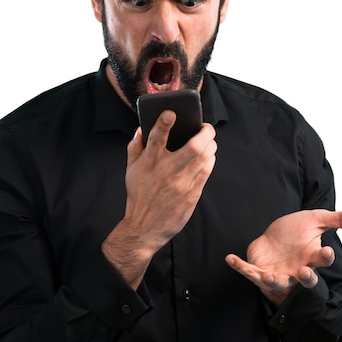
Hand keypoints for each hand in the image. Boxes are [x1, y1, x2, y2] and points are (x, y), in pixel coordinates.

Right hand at [103, 110, 216, 287]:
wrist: (144, 228)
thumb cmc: (138, 196)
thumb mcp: (131, 170)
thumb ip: (135, 147)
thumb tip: (141, 129)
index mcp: (149, 162)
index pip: (157, 138)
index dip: (164, 123)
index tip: (171, 112)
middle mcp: (166, 171)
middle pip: (193, 147)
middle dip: (205, 133)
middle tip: (206, 127)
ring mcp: (181, 184)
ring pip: (204, 158)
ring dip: (210, 145)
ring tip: (209, 141)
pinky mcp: (191, 195)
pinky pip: (206, 172)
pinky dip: (210, 161)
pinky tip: (208, 157)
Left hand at [225, 209, 341, 305]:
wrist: (275, 237)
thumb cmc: (297, 232)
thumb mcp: (318, 220)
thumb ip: (340, 220)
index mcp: (311, 257)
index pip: (321, 260)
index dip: (324, 257)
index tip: (327, 251)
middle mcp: (295, 270)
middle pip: (303, 279)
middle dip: (304, 278)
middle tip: (304, 273)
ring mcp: (277, 273)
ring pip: (276, 282)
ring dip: (271, 280)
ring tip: (267, 276)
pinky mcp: (258, 271)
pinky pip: (247, 272)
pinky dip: (239, 266)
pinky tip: (229, 258)